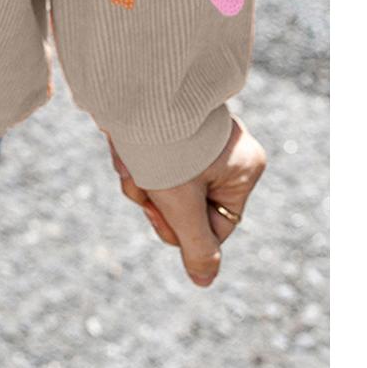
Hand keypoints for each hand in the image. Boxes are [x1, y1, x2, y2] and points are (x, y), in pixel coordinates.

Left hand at [109, 118, 265, 286]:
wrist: (130, 86)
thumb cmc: (163, 144)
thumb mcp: (181, 203)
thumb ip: (195, 246)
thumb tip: (204, 281)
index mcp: (244, 168)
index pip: (215, 227)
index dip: (181, 227)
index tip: (159, 210)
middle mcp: (226, 152)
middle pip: (186, 206)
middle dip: (155, 198)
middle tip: (141, 177)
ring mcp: (198, 139)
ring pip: (164, 185)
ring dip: (139, 178)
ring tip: (130, 156)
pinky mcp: (169, 128)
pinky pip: (152, 162)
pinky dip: (133, 160)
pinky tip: (122, 146)